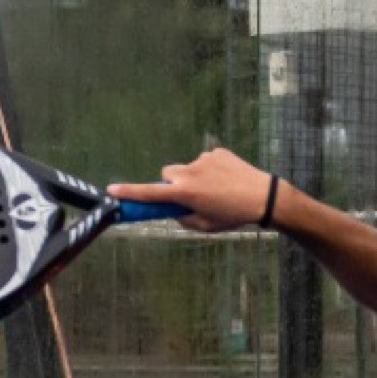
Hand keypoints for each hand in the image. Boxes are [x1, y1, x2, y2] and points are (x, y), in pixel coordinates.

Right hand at [109, 147, 277, 233]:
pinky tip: (227, 179)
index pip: (150, 192)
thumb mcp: (205, 226)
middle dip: (171, 184)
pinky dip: (210, 170)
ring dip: (193, 177)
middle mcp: (190, 172)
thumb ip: (183, 218)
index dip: (129, 192)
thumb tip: (174, 210)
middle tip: (187, 197)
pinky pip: (205, 161)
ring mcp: (203, 159)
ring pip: (187, 168)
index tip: (112, 190)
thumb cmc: (234, 215)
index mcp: (185, 193)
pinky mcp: (217, 152)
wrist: (264, 197)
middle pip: (167, 174)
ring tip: (216, 189)